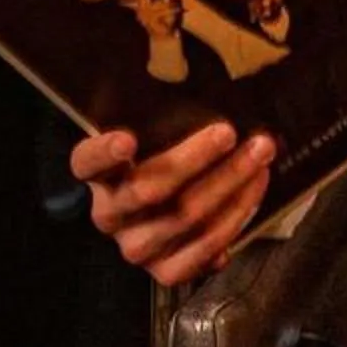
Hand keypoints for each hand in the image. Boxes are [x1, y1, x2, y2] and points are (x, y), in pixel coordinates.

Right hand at [69, 123, 276, 286]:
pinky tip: (254, 192)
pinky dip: (234, 219)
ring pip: (185, 217)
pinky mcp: (164, 272)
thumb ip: (158, 116)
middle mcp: (109, 214)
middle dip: (197, 158)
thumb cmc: (154, 160)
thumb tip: (201, 74)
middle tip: (229, 133)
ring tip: (258, 157)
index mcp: (96, 175)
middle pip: (151, 188)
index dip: (104, 152)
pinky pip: (204, 249)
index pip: (88, 161)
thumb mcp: (146, 133)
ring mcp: (135, 247)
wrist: (154, 216)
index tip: (127, 138)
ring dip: (229, 185)